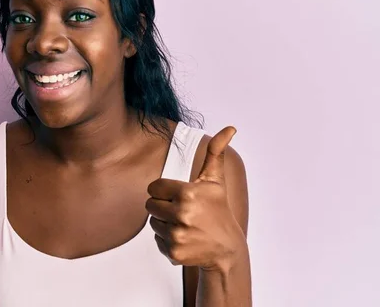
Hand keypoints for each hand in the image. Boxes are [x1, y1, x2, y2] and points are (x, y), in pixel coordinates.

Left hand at [146, 126, 245, 270]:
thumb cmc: (218, 210)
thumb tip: (230, 128)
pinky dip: (167, 240)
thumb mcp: (215, 181)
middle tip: (182, 211)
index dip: (165, 191)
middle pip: (150, 205)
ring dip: (165, 223)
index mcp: (188, 193)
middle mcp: (182, 214)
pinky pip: (156, 240)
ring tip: (185, 225)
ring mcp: (178, 235)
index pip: (154, 187)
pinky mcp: (174, 252)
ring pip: (153, 222)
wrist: (227, 249)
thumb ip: (215, 153)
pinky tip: (184, 239)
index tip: (179, 196)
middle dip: (163, 206)